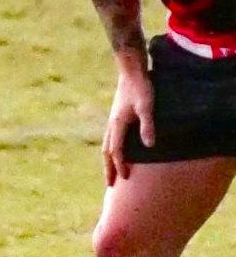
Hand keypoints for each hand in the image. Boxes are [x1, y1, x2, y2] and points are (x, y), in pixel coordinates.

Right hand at [104, 61, 156, 184]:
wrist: (131, 71)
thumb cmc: (141, 88)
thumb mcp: (147, 107)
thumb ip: (147, 126)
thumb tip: (149, 146)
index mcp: (117, 124)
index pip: (117, 151)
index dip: (120, 165)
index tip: (125, 179)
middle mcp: (112, 125)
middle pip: (106, 152)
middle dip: (108, 168)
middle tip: (110, 185)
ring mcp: (112, 121)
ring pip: (106, 145)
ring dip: (108, 161)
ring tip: (110, 172)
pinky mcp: (116, 117)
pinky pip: (110, 139)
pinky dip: (111, 150)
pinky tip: (116, 153)